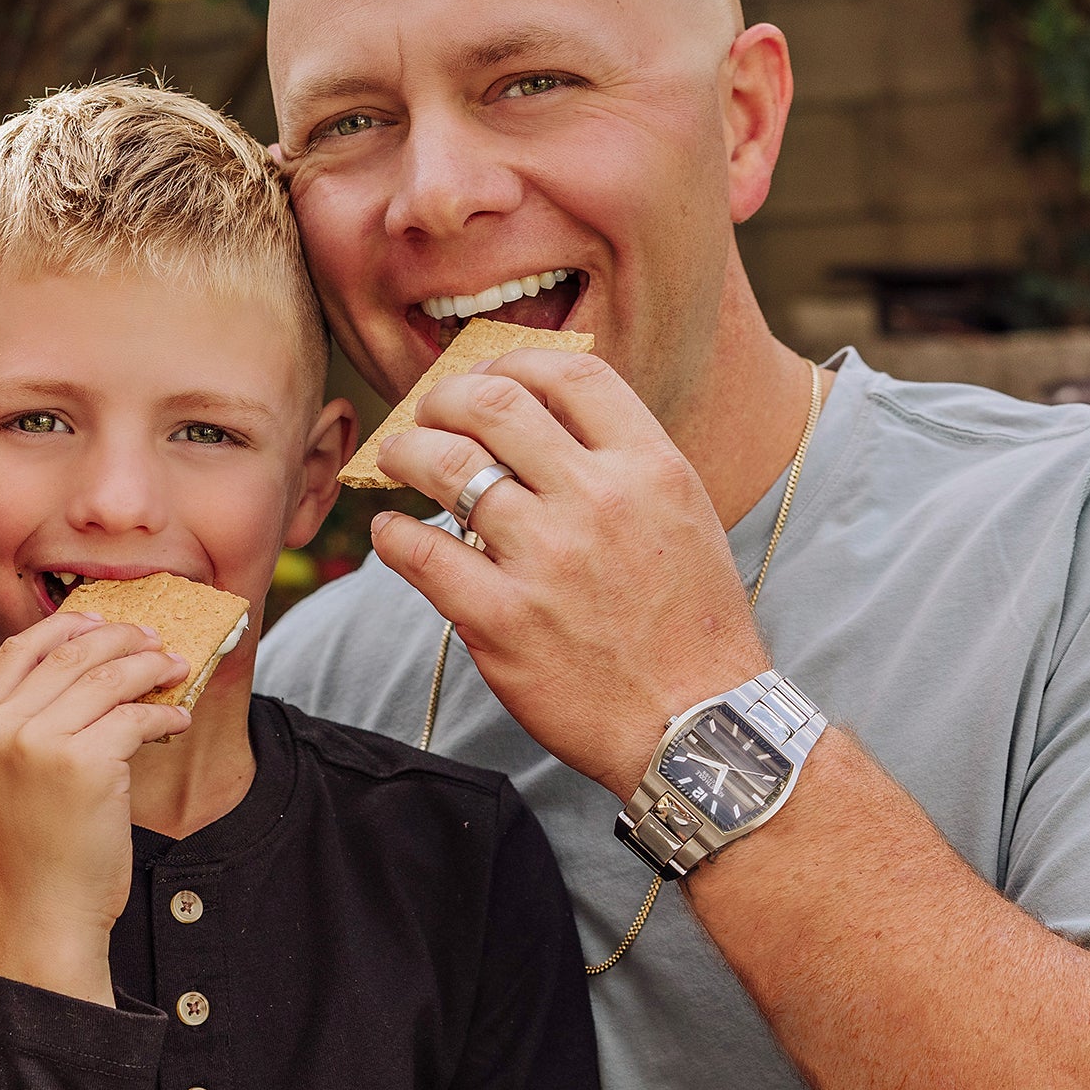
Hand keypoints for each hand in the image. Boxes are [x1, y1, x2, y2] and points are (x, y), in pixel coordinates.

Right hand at [0, 610, 187, 1006]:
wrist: (46, 908)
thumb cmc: (38, 846)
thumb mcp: (10, 774)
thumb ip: (30, 721)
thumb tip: (92, 664)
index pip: (20, 648)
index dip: (66, 626)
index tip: (103, 622)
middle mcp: (0, 727)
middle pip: (70, 654)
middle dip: (123, 639)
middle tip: (155, 642)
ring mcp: (39, 744)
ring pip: (109, 677)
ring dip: (152, 668)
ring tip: (175, 671)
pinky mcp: (84, 764)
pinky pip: (136, 717)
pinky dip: (165, 716)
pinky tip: (176, 724)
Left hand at [366, 350, 773, 796]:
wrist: (696, 725)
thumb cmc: (690, 626)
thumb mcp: (683, 518)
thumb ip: (623, 465)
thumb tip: (549, 422)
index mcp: (650, 467)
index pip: (571, 373)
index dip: (514, 364)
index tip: (487, 379)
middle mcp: (597, 499)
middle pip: (494, 403)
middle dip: (444, 399)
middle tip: (427, 415)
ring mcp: (546, 559)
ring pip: (446, 466)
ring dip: (406, 453)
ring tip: (398, 460)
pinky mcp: (501, 620)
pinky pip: (420, 553)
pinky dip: (394, 534)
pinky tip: (393, 532)